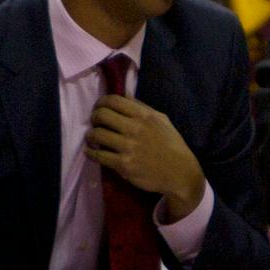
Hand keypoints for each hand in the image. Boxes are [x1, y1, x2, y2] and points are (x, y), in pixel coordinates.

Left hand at [87, 95, 204, 221]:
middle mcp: (134, 129)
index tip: (99, 107)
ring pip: (97, 135)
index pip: (114, 101)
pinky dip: (91, 152)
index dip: (101, 102)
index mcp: (144, 115)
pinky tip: (91, 151)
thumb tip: (124, 96)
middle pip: (101, 115)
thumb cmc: (171, 144)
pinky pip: (99, 156)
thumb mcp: (162, 120)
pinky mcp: (123, 165)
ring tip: (92, 137)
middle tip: (95, 122)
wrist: (179, 172)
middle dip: (94, 117)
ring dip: (90, 135)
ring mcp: (128, 147)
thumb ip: (142, 108)